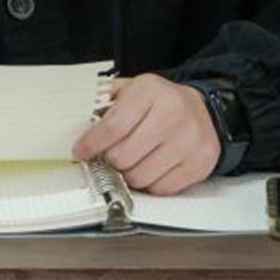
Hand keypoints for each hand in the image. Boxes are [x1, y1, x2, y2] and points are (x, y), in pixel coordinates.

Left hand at [72, 73, 220, 194]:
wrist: (202, 109)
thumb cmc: (159, 101)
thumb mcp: (131, 90)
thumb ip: (104, 104)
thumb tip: (77, 127)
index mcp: (150, 90)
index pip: (112, 127)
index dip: (91, 144)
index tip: (80, 152)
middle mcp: (172, 113)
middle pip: (123, 156)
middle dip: (109, 160)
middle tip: (108, 156)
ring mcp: (189, 140)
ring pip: (140, 177)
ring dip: (128, 174)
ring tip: (131, 160)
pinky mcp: (200, 163)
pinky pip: (161, 189)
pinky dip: (150, 184)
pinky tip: (150, 167)